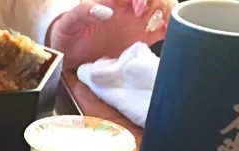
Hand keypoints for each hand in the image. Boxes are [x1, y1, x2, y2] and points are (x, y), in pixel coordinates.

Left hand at [49, 0, 174, 68]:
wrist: (70, 56)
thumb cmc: (67, 37)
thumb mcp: (67, 25)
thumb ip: (80, 13)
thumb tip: (104, 10)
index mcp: (111, 0)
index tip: (136, 8)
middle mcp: (128, 7)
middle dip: (156, 2)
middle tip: (146, 18)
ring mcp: (138, 20)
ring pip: (163, 7)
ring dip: (165, 12)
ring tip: (156, 27)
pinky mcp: (144, 36)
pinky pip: (164, 27)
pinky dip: (170, 28)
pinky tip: (166, 34)